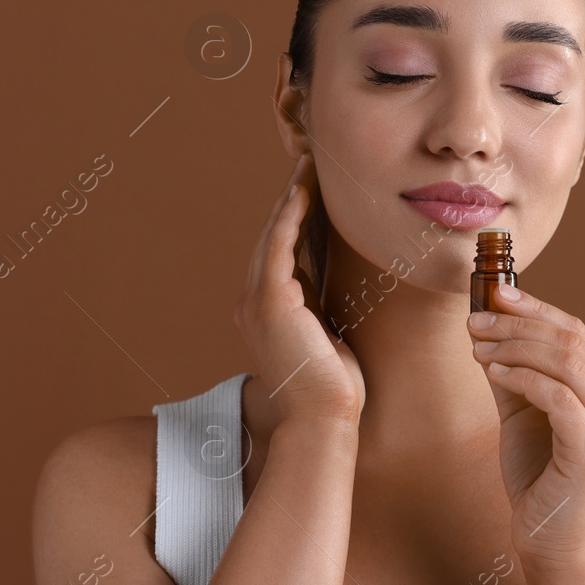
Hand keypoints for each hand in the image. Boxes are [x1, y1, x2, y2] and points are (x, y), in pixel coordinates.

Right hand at [234, 152, 366, 424]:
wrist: (324, 418)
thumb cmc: (333, 387)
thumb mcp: (323, 338)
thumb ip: (316, 311)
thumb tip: (327, 290)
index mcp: (264, 313)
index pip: (277, 255)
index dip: (292, 220)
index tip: (309, 191)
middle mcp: (251, 304)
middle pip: (270, 238)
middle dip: (289, 201)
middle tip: (307, 166)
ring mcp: (257, 303)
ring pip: (272, 236)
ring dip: (289, 199)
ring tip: (306, 168)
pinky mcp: (270, 302)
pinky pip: (278, 247)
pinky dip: (289, 216)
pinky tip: (301, 192)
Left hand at [466, 286, 584, 570]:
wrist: (549, 542)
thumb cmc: (539, 479)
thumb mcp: (522, 415)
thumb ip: (513, 373)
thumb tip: (488, 328)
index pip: (577, 332)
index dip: (536, 307)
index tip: (496, 292)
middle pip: (571, 340)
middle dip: (518, 323)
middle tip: (475, 321)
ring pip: (565, 361)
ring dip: (513, 345)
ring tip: (477, 345)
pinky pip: (557, 396)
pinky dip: (521, 376)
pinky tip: (492, 372)